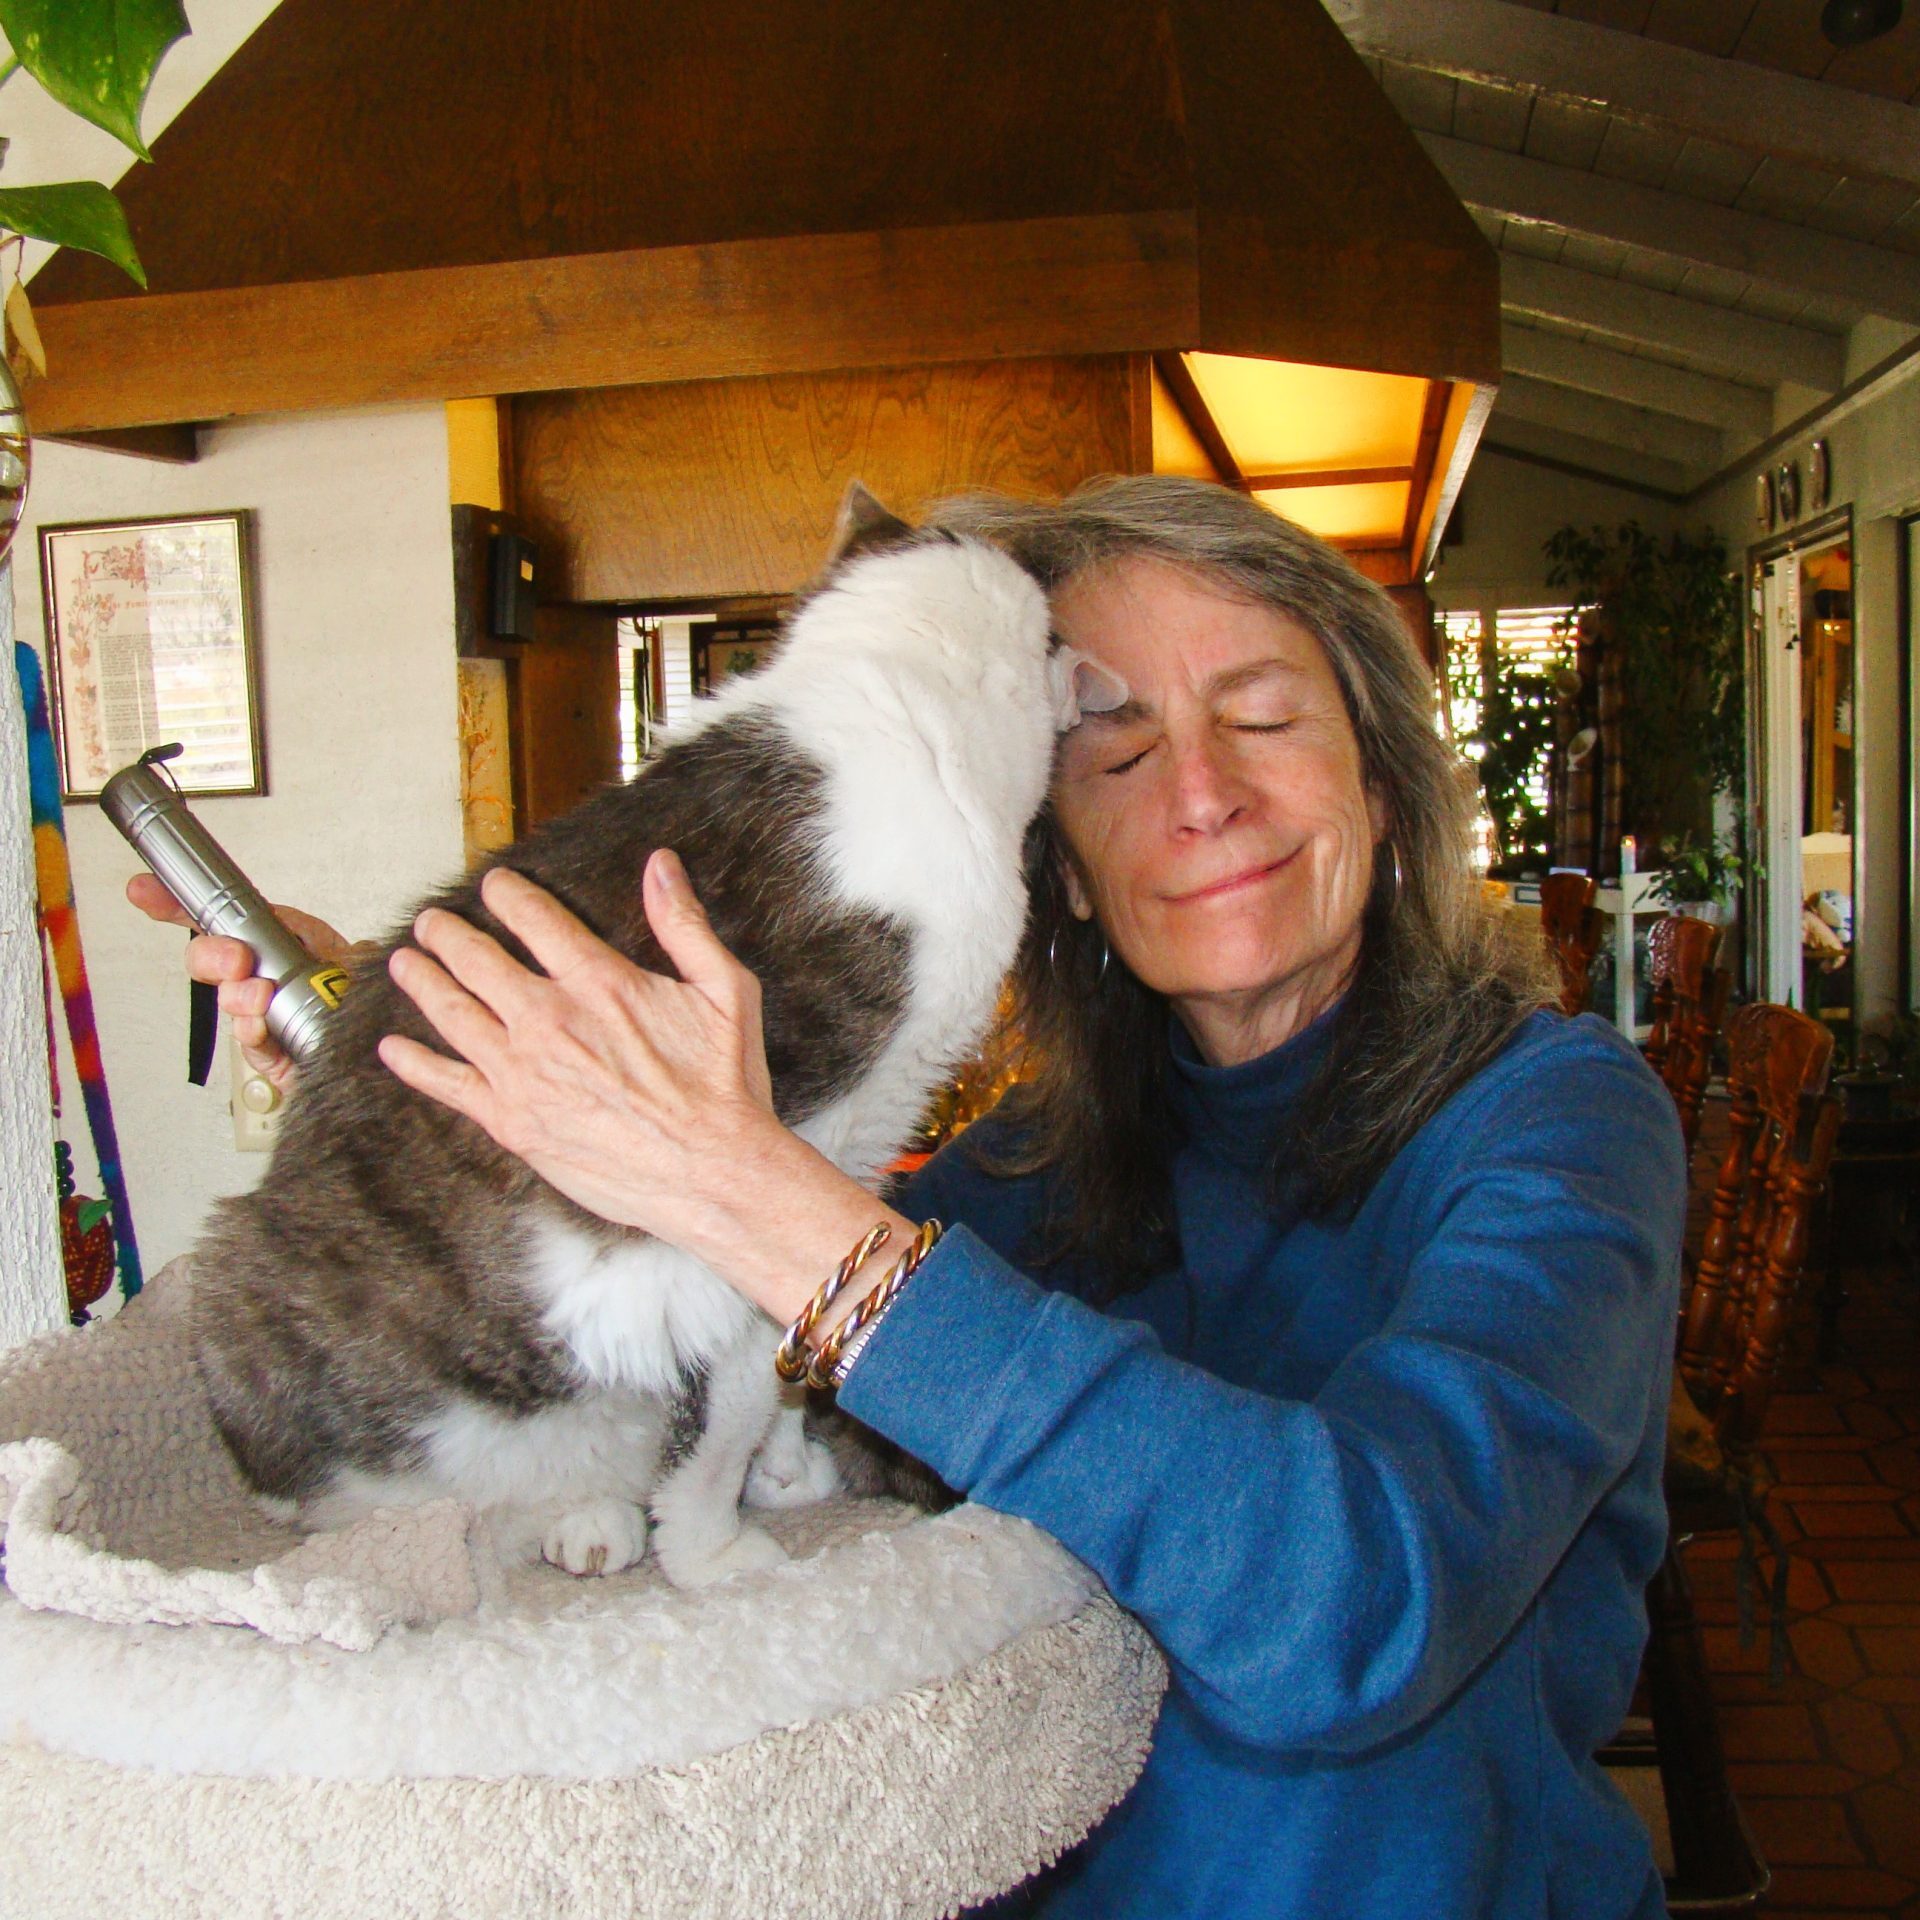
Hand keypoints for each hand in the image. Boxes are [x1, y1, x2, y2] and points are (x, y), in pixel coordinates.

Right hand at [126, 873, 350, 1093]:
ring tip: (260, 995)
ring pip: (228, 999)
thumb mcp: (362, 963)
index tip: (143, 892)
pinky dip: (251, 1030)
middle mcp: (263, 977)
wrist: (381, 1058)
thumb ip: (346, 949)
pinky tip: (259, 1024)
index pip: (224, 917)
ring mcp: (261, 1014)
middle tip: (235, 961)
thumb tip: (340, 941)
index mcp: (281, 943)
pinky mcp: (269, 1053)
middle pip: (212, 958)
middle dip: (212, 955)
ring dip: (238, 994)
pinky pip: (250, 1040)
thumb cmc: (365, 1004)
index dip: (177, 904)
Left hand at [379, 854, 797, 1262]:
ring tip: (404, 963)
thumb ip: (684, 925)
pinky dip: (414, 1064)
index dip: (508, 896)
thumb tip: (661, 866)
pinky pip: (448, 1085)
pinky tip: (392, 1049)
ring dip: (422, 982)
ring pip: (453, 1014)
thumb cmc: (724, 1086)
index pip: (536, 920)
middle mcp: (549, 1021)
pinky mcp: (512, 1121)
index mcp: (599, 983)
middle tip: (431, 924)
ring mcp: (523, 1073)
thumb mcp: (725, 991)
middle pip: (478, 961)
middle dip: (449, 936)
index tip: (492, 885)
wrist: (710, 1172)